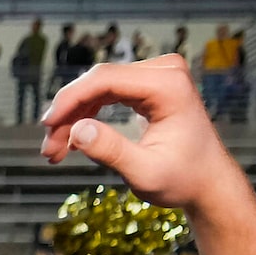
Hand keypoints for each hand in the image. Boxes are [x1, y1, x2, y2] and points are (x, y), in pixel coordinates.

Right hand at [38, 56, 250, 213]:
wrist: (208, 182)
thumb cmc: (184, 179)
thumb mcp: (145, 173)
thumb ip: (112, 151)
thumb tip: (78, 130)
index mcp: (169, 87)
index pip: (106, 79)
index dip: (70, 100)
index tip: (47, 126)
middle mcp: (165, 72)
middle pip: (99, 81)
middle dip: (68, 114)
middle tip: (49, 148)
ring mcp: (158, 76)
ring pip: (98, 88)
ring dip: (73, 118)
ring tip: (55, 150)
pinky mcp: (150, 86)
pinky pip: (107, 93)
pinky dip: (87, 116)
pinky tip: (72, 140)